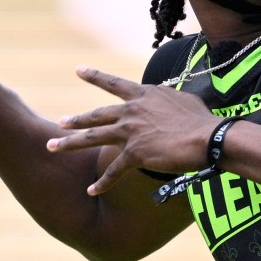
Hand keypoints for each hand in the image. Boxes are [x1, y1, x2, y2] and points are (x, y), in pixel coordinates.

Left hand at [47, 68, 221, 194]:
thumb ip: (167, 97)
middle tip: (60, 122)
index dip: (95, 76)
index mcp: (143, 95)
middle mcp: (131, 111)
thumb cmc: (201, 120)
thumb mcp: (182, 98)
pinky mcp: (135, 155)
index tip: (79, 70)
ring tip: (53, 146)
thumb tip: (167, 96)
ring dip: (70, 143)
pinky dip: (102, 183)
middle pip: (96, 115)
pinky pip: (113, 171)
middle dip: (76, 119)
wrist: (207, 137)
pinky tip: (91, 191)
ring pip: (93, 138)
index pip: (114, 84)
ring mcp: (130, 132)